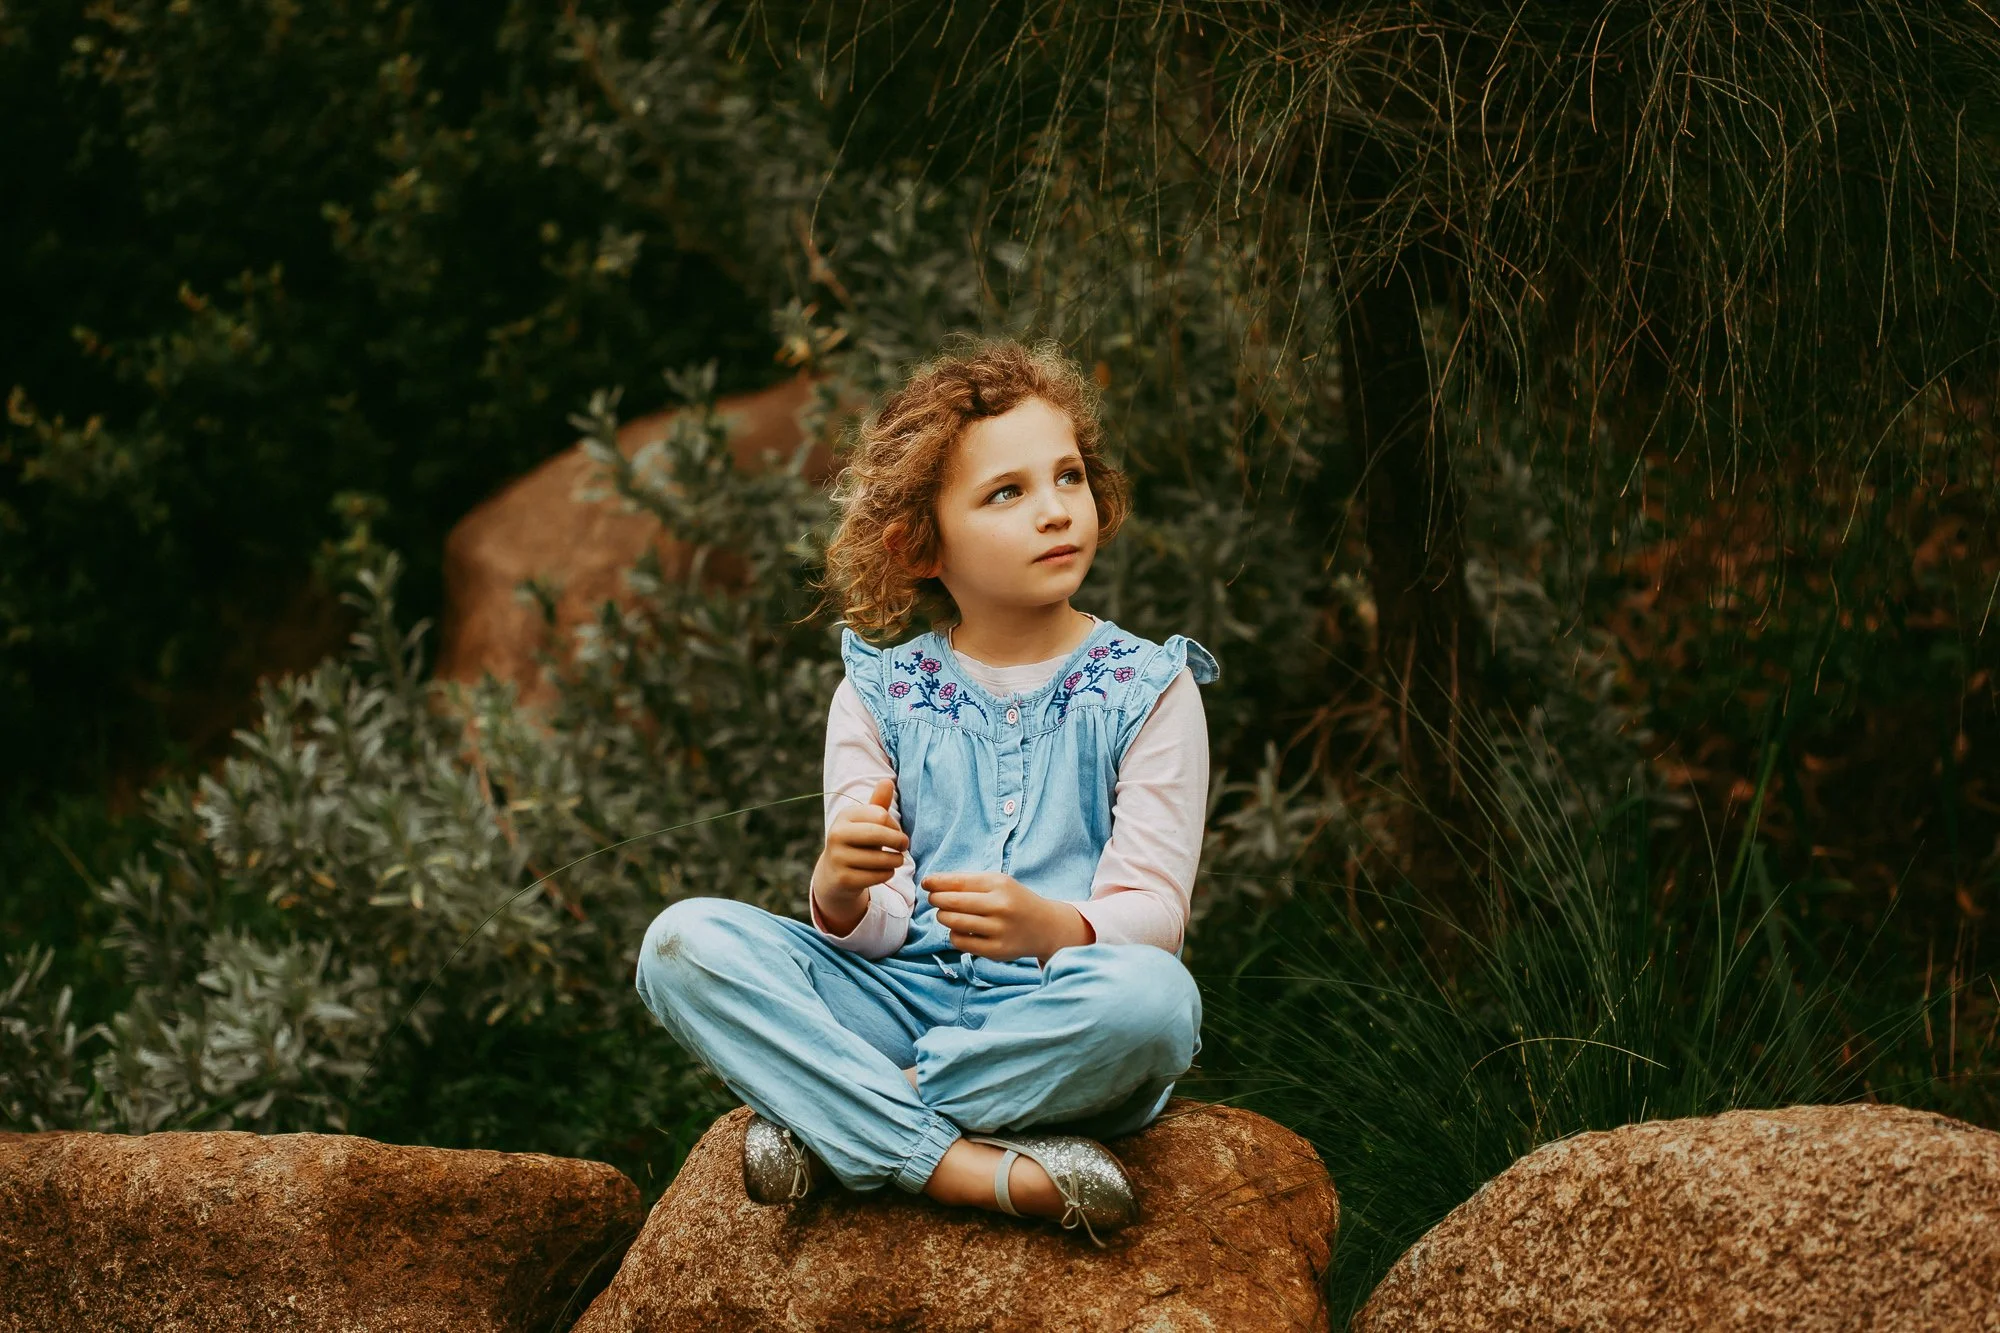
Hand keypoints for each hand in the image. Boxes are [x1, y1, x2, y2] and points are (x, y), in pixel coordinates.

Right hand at [812, 778, 907, 934]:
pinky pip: (876, 876)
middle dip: (899, 841)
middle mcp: (836, 834)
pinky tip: (886, 871)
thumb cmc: (858, 842)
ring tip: (897, 859)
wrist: (834, 873)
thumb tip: (887, 782)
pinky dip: (887, 874)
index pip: (881, 816)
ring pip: (880, 858)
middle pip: (878, 834)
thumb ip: (879, 804)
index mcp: (844, 816)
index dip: (895, 825)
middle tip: (904, 846)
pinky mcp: (843, 879)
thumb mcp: (866, 822)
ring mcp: (838, 858)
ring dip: (896, 860)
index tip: (896, 832)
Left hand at [923, 871, 1093, 965]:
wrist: (1045, 926)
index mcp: (1000, 885)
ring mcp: (999, 930)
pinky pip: (960, 942)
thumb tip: (930, 883)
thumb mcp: (999, 883)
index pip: (958, 882)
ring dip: (942, 916)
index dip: (937, 883)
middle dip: (937, 899)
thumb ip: (967, 882)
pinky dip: (954, 934)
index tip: (926, 883)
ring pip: (953, 923)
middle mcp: (1000, 907)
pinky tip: (960, 930)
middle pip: (952, 902)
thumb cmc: (1014, 900)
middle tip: (934, 899)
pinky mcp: (996, 950)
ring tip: (945, 913)